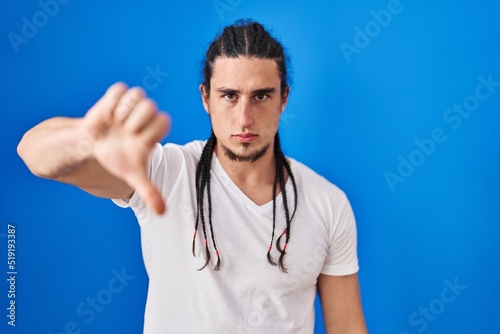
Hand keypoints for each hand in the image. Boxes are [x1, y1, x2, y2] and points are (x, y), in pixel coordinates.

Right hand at [81, 82, 169, 213]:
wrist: (93, 147)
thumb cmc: (118, 160)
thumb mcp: (134, 176)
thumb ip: (150, 192)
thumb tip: (162, 214)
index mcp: (154, 131)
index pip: (165, 121)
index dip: (151, 132)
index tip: (138, 143)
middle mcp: (144, 116)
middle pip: (151, 107)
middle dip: (136, 122)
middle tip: (124, 133)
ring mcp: (130, 105)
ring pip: (138, 95)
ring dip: (124, 111)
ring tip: (115, 124)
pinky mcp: (116, 96)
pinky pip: (119, 89)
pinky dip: (111, 102)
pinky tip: (107, 116)